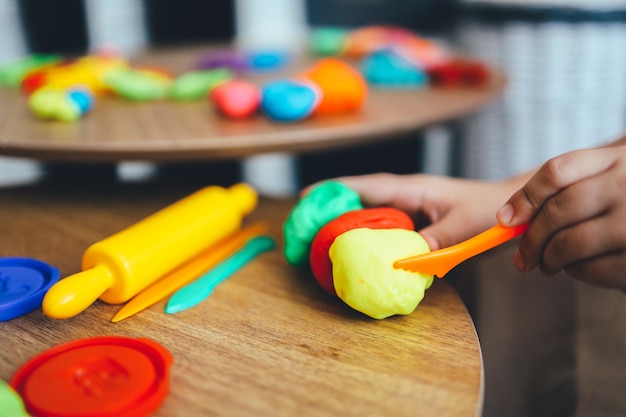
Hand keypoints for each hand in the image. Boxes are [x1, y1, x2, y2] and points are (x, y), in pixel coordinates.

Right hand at [323, 173, 516, 250]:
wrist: (511, 208)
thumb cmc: (489, 209)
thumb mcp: (462, 226)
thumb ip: (434, 241)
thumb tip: (400, 260)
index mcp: (412, 188)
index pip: (366, 185)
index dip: (334, 190)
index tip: (305, 198)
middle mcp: (404, 195)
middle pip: (357, 197)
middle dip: (328, 208)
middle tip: (302, 227)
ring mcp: (408, 209)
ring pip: (366, 212)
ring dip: (342, 222)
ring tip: (316, 241)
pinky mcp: (413, 223)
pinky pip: (381, 228)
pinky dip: (363, 236)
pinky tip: (353, 252)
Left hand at [497, 146, 625, 289]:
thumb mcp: (617, 180)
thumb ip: (575, 189)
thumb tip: (510, 218)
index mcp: (620, 160)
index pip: (559, 171)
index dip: (525, 197)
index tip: (505, 220)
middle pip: (557, 210)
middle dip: (530, 239)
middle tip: (522, 258)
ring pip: (569, 243)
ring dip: (549, 259)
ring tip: (548, 265)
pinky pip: (591, 269)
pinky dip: (577, 273)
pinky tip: (579, 269)